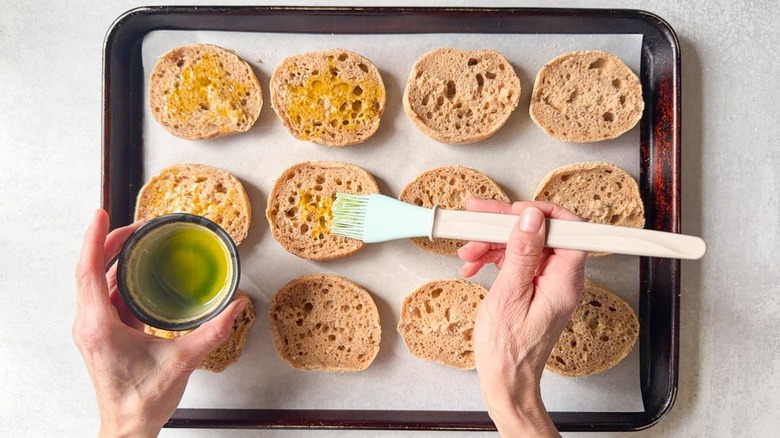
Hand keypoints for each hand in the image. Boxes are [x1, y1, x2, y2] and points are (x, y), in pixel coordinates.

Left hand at [73, 209, 247, 436]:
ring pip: (96, 282)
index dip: (94, 239)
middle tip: (136, 225)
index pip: (88, 271)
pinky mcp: (103, 334)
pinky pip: (106, 297)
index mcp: (98, 326)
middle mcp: (90, 324)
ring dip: (113, 259)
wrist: (128, 427)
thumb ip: (212, 333)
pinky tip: (139, 273)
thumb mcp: (183, 362)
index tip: (100, 215)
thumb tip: (236, 307)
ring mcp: (94, 329)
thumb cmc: (142, 401)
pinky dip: (119, 278)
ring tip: (138, 241)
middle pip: (90, 270)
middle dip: (110, 242)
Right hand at [458, 200, 585, 437]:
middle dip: (505, 224)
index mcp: (564, 279)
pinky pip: (518, 261)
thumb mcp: (509, 295)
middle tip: (475, 217)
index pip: (569, 228)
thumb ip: (522, 253)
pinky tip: (474, 265)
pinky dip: (494, 258)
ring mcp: (548, 283)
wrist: (505, 381)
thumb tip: (531, 217)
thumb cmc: (507, 350)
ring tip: (468, 252)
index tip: (512, 210)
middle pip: (540, 233)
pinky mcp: (534, 288)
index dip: (541, 212)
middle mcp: (562, 278)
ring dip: (493, 242)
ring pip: (525, 245)